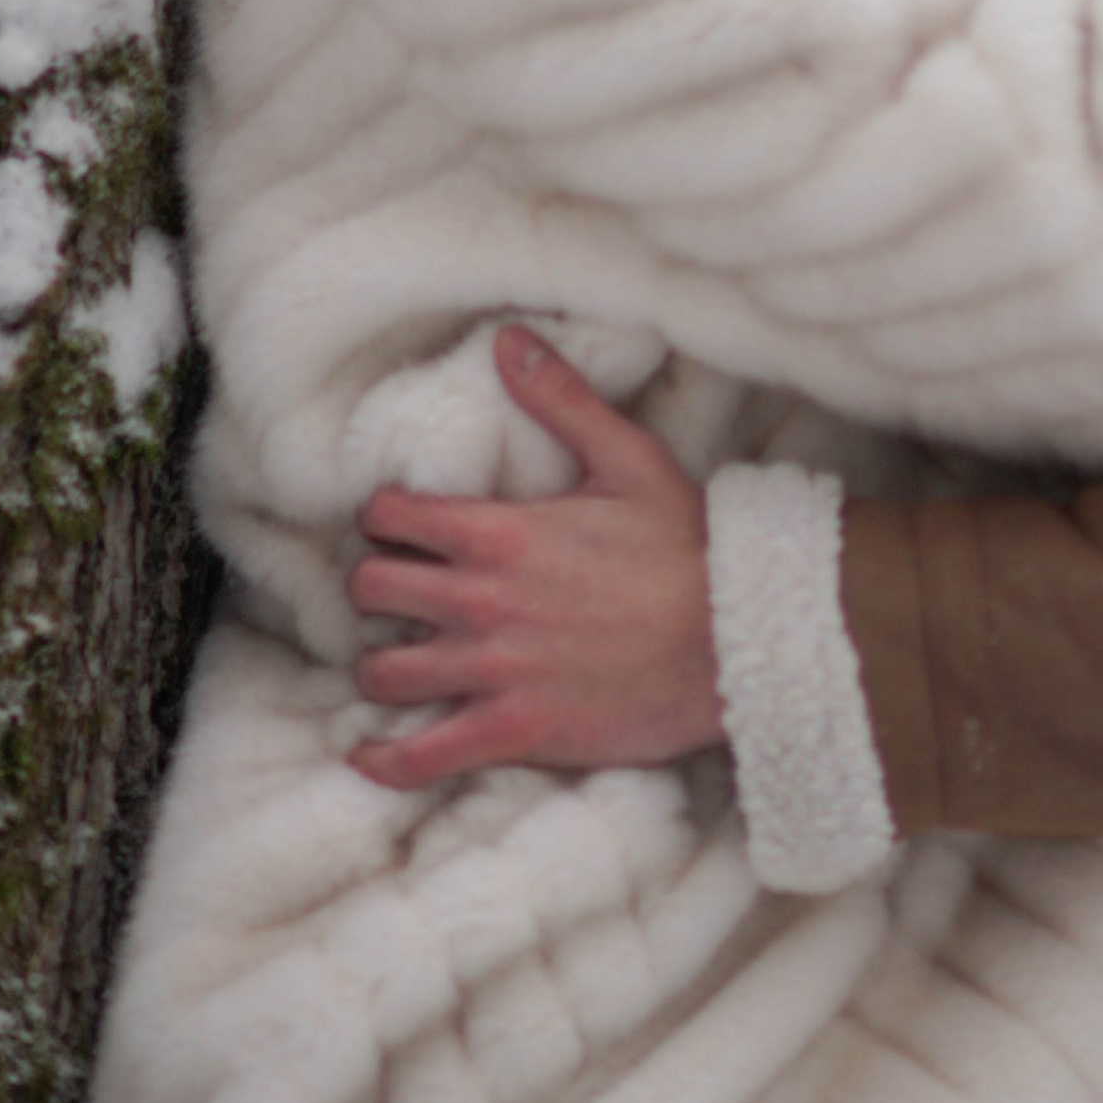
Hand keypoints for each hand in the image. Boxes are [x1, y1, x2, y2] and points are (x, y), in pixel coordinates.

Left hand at [344, 328, 723, 788]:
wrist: (733, 642)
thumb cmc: (685, 547)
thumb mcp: (629, 457)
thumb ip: (560, 399)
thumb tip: (508, 340)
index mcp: (501, 532)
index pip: (391, 517)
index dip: (384, 518)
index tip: (398, 525)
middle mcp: (482, 601)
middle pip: (372, 590)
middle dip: (374, 585)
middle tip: (396, 590)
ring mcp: (494, 672)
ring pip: (384, 672)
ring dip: (380, 665)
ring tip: (395, 659)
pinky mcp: (514, 732)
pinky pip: (421, 758)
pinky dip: (385, 761)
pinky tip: (368, 756)